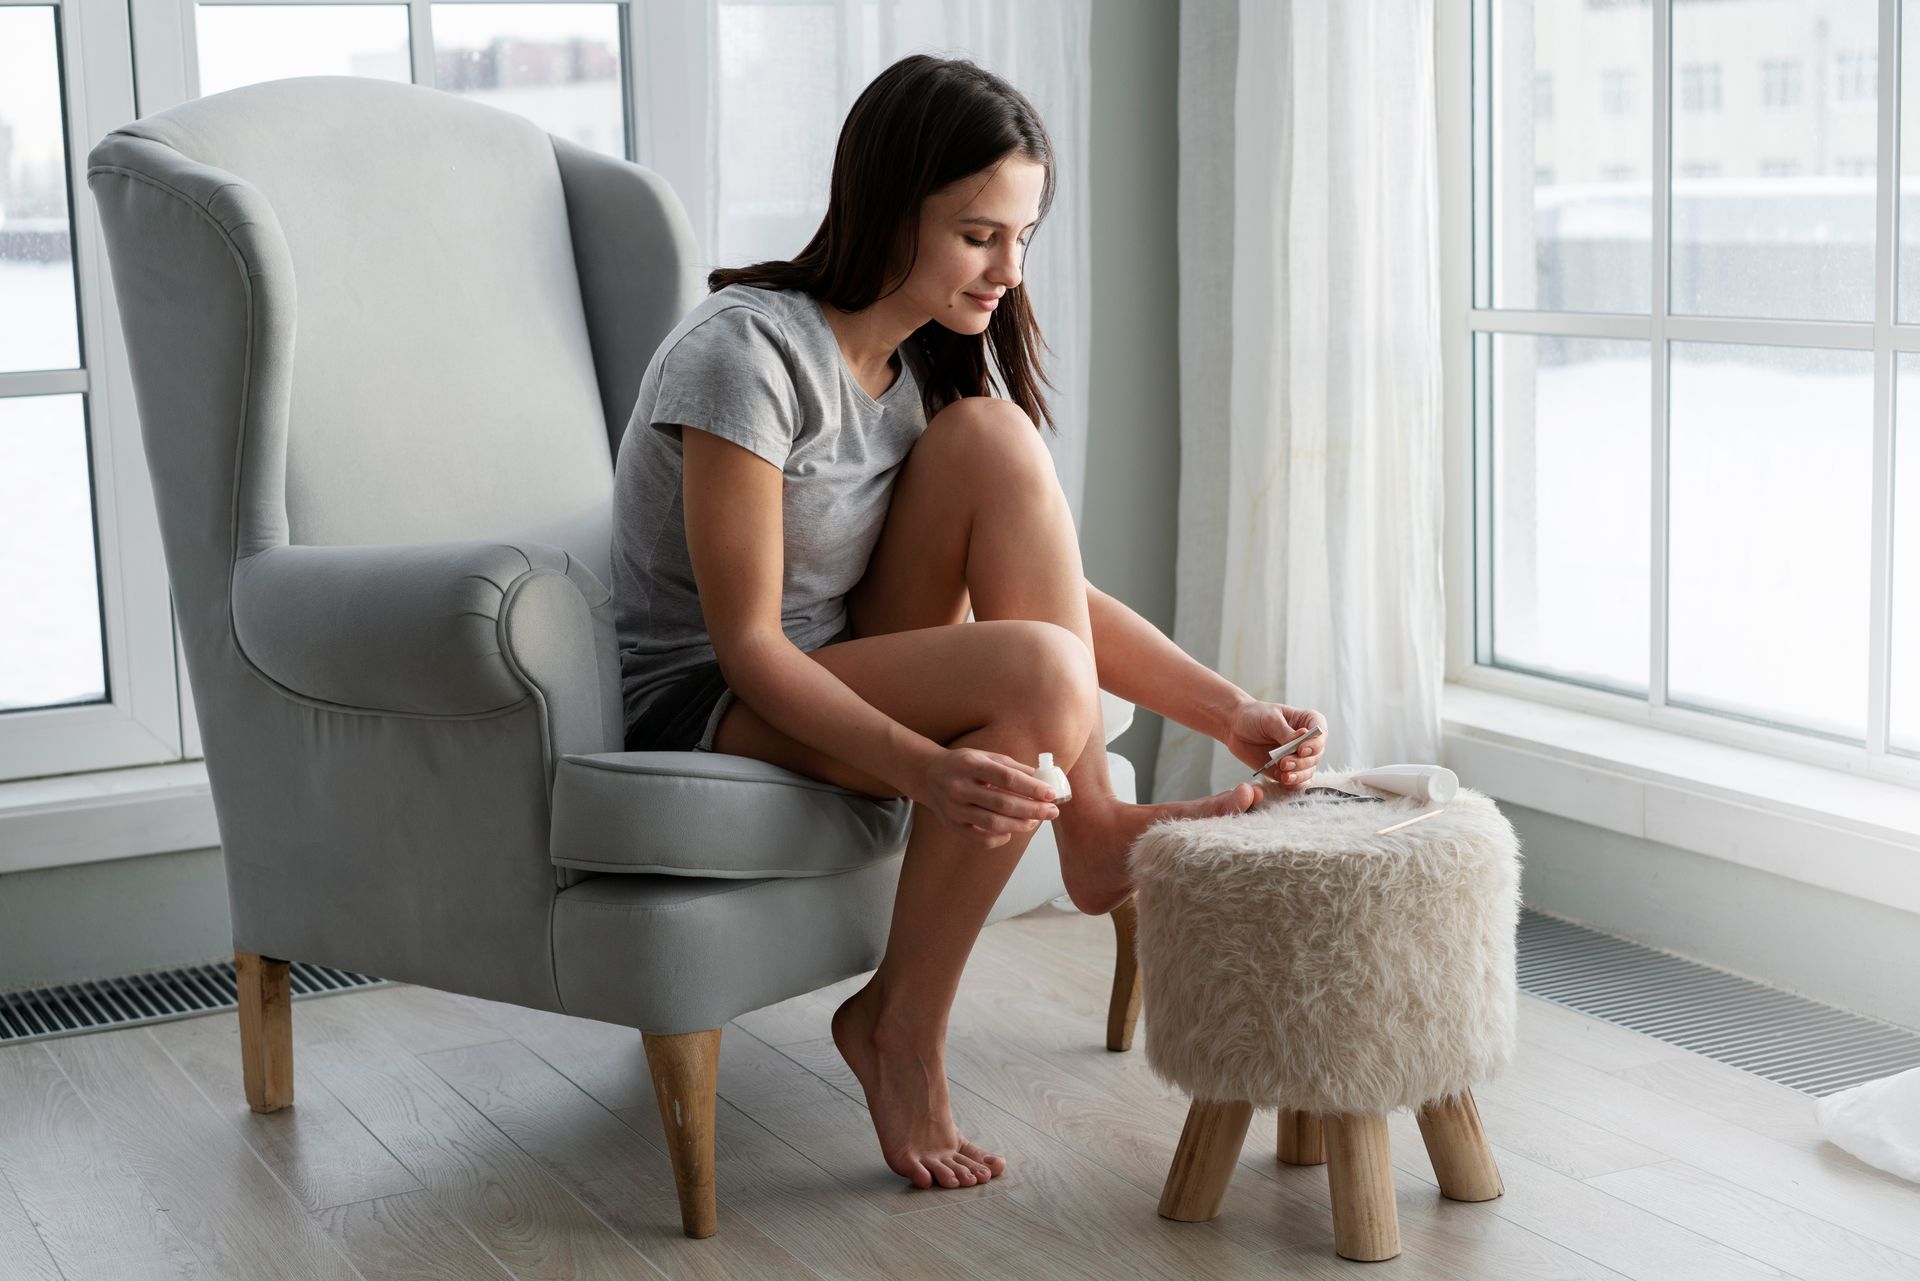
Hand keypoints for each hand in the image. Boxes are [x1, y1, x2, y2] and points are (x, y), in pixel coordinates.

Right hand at [912, 747, 1062, 847]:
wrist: (928, 775)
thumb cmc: (963, 764)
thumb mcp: (985, 756)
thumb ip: (1012, 767)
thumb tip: (1041, 779)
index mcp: (970, 765)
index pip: (1007, 779)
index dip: (1032, 788)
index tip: (1051, 794)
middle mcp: (960, 788)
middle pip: (1003, 804)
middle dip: (1033, 810)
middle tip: (1052, 812)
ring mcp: (955, 809)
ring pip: (994, 824)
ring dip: (1020, 825)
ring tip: (1035, 821)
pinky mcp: (953, 825)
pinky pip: (981, 839)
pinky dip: (1000, 838)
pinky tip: (1011, 831)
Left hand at [1224, 701, 1327, 791]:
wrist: (1235, 727)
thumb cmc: (1254, 716)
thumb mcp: (1270, 719)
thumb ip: (1285, 732)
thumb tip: (1304, 736)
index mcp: (1307, 721)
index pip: (1320, 732)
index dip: (1315, 743)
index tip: (1301, 748)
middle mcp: (1307, 741)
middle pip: (1316, 755)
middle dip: (1303, 761)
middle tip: (1285, 762)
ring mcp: (1298, 757)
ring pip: (1308, 770)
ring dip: (1298, 773)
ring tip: (1283, 772)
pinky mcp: (1287, 770)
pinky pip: (1297, 781)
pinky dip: (1293, 782)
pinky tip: (1284, 779)